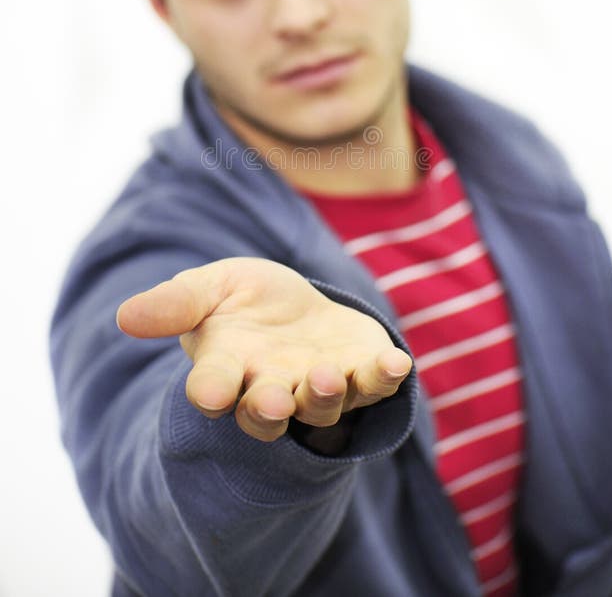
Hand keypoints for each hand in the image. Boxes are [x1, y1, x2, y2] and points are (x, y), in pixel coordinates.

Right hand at [116, 257, 411, 441]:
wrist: (296, 304)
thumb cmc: (243, 300)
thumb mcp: (208, 289)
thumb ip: (176, 303)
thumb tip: (125, 315)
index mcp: (228, 369)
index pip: (215, 387)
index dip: (212, 390)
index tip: (209, 390)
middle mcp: (272, 387)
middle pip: (268, 412)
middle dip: (270, 408)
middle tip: (273, 397)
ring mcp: (319, 385)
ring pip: (322, 405)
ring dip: (323, 395)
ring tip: (325, 375)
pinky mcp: (361, 373)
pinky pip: (374, 383)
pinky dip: (384, 376)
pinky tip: (397, 362)